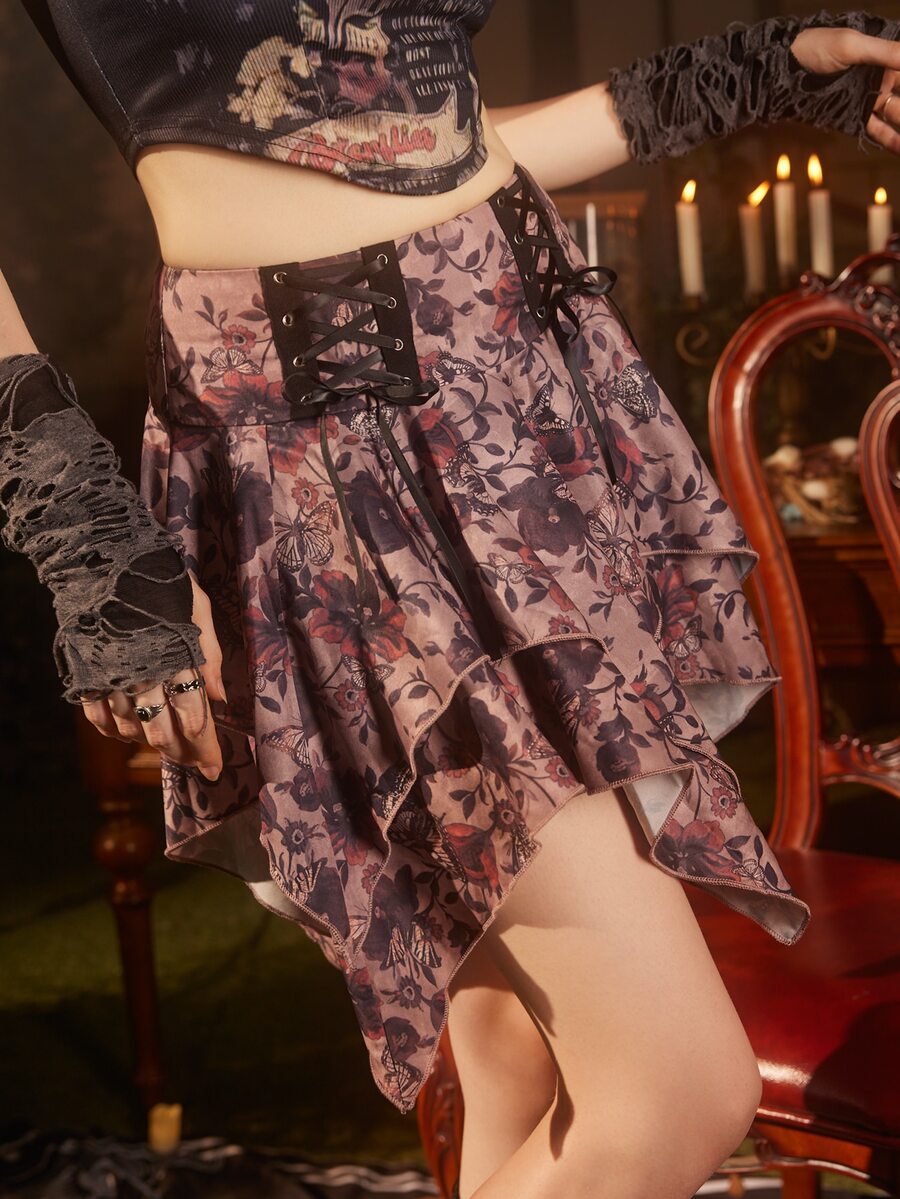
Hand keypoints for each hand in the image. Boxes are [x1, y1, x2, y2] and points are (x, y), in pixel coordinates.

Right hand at [81, 571, 226, 781]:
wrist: (106, 556)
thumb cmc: (162, 580)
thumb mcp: (198, 609)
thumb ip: (210, 655)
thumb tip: (221, 699)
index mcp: (175, 655)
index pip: (192, 712)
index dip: (203, 742)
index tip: (213, 765)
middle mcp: (142, 670)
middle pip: (160, 727)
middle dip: (178, 750)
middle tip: (191, 763)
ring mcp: (111, 672)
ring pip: (128, 725)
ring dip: (146, 741)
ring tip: (162, 747)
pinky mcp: (86, 670)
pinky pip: (95, 714)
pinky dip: (110, 729)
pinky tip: (124, 734)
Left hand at [791, 25, 899, 152]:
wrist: (784, 72)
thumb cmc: (816, 48)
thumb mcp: (851, 46)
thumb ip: (884, 53)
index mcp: (887, 56)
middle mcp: (883, 78)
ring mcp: (869, 99)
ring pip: (897, 115)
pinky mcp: (854, 118)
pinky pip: (878, 131)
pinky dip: (892, 140)